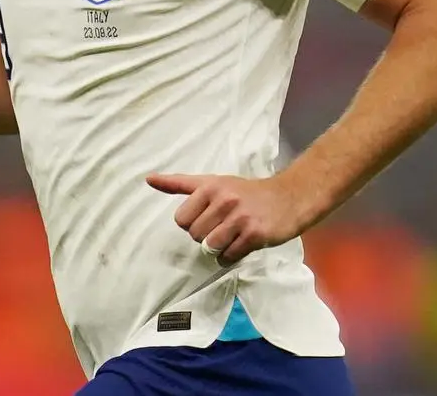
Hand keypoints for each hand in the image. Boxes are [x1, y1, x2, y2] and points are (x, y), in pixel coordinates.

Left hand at [145, 172, 306, 265]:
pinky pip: (228, 257)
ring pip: (210, 247)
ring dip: (218, 248)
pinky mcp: (254, 235)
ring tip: (231, 236)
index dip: (192, 223)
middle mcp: (224, 200)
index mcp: (210, 186)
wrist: (288, 198)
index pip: (181, 219)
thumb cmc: (245, 191)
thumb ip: (179, 183)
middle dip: (206, 236)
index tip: (208, 217)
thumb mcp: (212, 182)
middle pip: (195, 235)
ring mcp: (240, 218)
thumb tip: (148, 179)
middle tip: (223, 227)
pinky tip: (241, 244)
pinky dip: (231, 256)